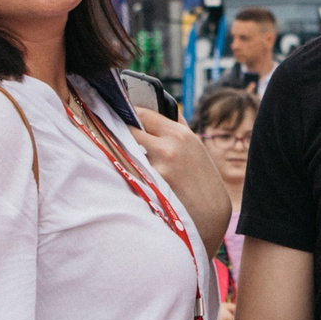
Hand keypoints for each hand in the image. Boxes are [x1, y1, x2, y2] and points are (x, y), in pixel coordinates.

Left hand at [129, 108, 233, 251]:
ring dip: (121, 152)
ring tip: (123, 157)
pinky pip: (128, 171)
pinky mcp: (148, 187)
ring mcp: (156, 169)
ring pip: (124, 151)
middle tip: (110, 132)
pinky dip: (126, 171)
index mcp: (180, 134)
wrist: (210, 214)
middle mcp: (167, 148)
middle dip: (120, 131)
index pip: (142, 113)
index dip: (128, 113)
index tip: (119, 113)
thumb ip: (178, 126)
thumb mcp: (195, 147)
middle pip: (128, 130)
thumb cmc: (202, 179)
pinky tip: (129, 176)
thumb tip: (160, 105)